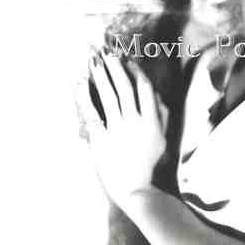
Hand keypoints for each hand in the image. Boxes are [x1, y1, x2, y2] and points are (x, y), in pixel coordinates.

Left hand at [75, 49, 166, 205]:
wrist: (140, 191)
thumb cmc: (153, 166)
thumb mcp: (164, 138)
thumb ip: (162, 114)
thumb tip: (156, 93)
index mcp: (153, 121)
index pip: (144, 88)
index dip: (135, 72)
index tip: (127, 60)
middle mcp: (136, 122)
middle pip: (125, 87)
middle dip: (116, 68)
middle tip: (107, 53)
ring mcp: (118, 131)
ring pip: (109, 96)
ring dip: (101, 76)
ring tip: (94, 61)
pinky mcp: (101, 140)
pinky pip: (91, 113)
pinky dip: (84, 96)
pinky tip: (80, 83)